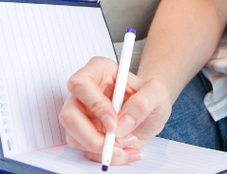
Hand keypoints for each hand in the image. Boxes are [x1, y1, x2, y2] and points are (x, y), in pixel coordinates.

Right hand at [58, 56, 172, 165]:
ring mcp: (81, 114)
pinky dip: (105, 155)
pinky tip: (124, 151)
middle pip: (69, 115)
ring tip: (127, 145)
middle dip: (92, 137)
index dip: (95, 105)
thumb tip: (122, 123)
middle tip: (116, 144)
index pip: (81, 84)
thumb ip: (143, 103)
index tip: (114, 123)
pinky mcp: (83, 133)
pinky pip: (84, 149)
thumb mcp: (157, 94)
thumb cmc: (150, 97)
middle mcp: (84, 92)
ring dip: (100, 149)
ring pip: (73, 136)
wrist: (150, 114)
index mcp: (99, 71)